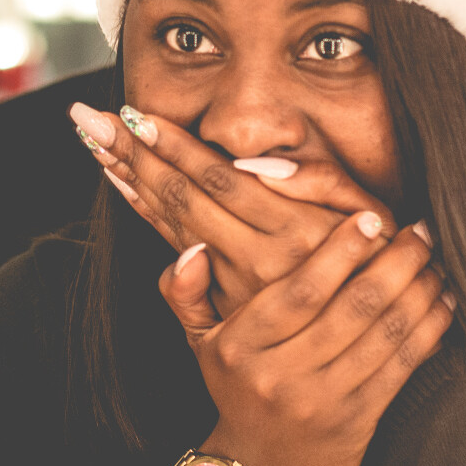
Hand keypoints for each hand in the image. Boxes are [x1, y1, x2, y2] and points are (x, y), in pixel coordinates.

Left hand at [71, 102, 397, 315]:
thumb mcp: (365, 214)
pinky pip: (176, 252)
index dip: (174, 144)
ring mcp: (235, 286)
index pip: (217, 176)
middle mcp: (255, 260)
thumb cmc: (379, 262)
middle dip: (132, 154)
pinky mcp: (225, 304)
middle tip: (86, 118)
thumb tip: (253, 163)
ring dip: (129, 179)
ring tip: (93, 143)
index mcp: (291, 231)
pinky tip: (125, 187)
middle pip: (180, 197)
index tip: (134, 112)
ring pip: (171, 224)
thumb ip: (319, 181)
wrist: (369, 353)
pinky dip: (147, 215)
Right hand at [160, 213, 451, 465]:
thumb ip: (187, 292)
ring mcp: (321, 401)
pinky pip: (401, 366)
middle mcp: (279, 376)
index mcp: (241, 348)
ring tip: (435, 261)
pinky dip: (429, 331)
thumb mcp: (201, 343)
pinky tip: (443, 303)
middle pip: (352, 307)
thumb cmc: (238, 389)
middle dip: (394, 262)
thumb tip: (192, 248)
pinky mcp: (357, 421)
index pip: (298, 291)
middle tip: (419, 232)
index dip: (340, 251)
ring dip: (418, 291)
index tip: (372, 218)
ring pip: (384, 334)